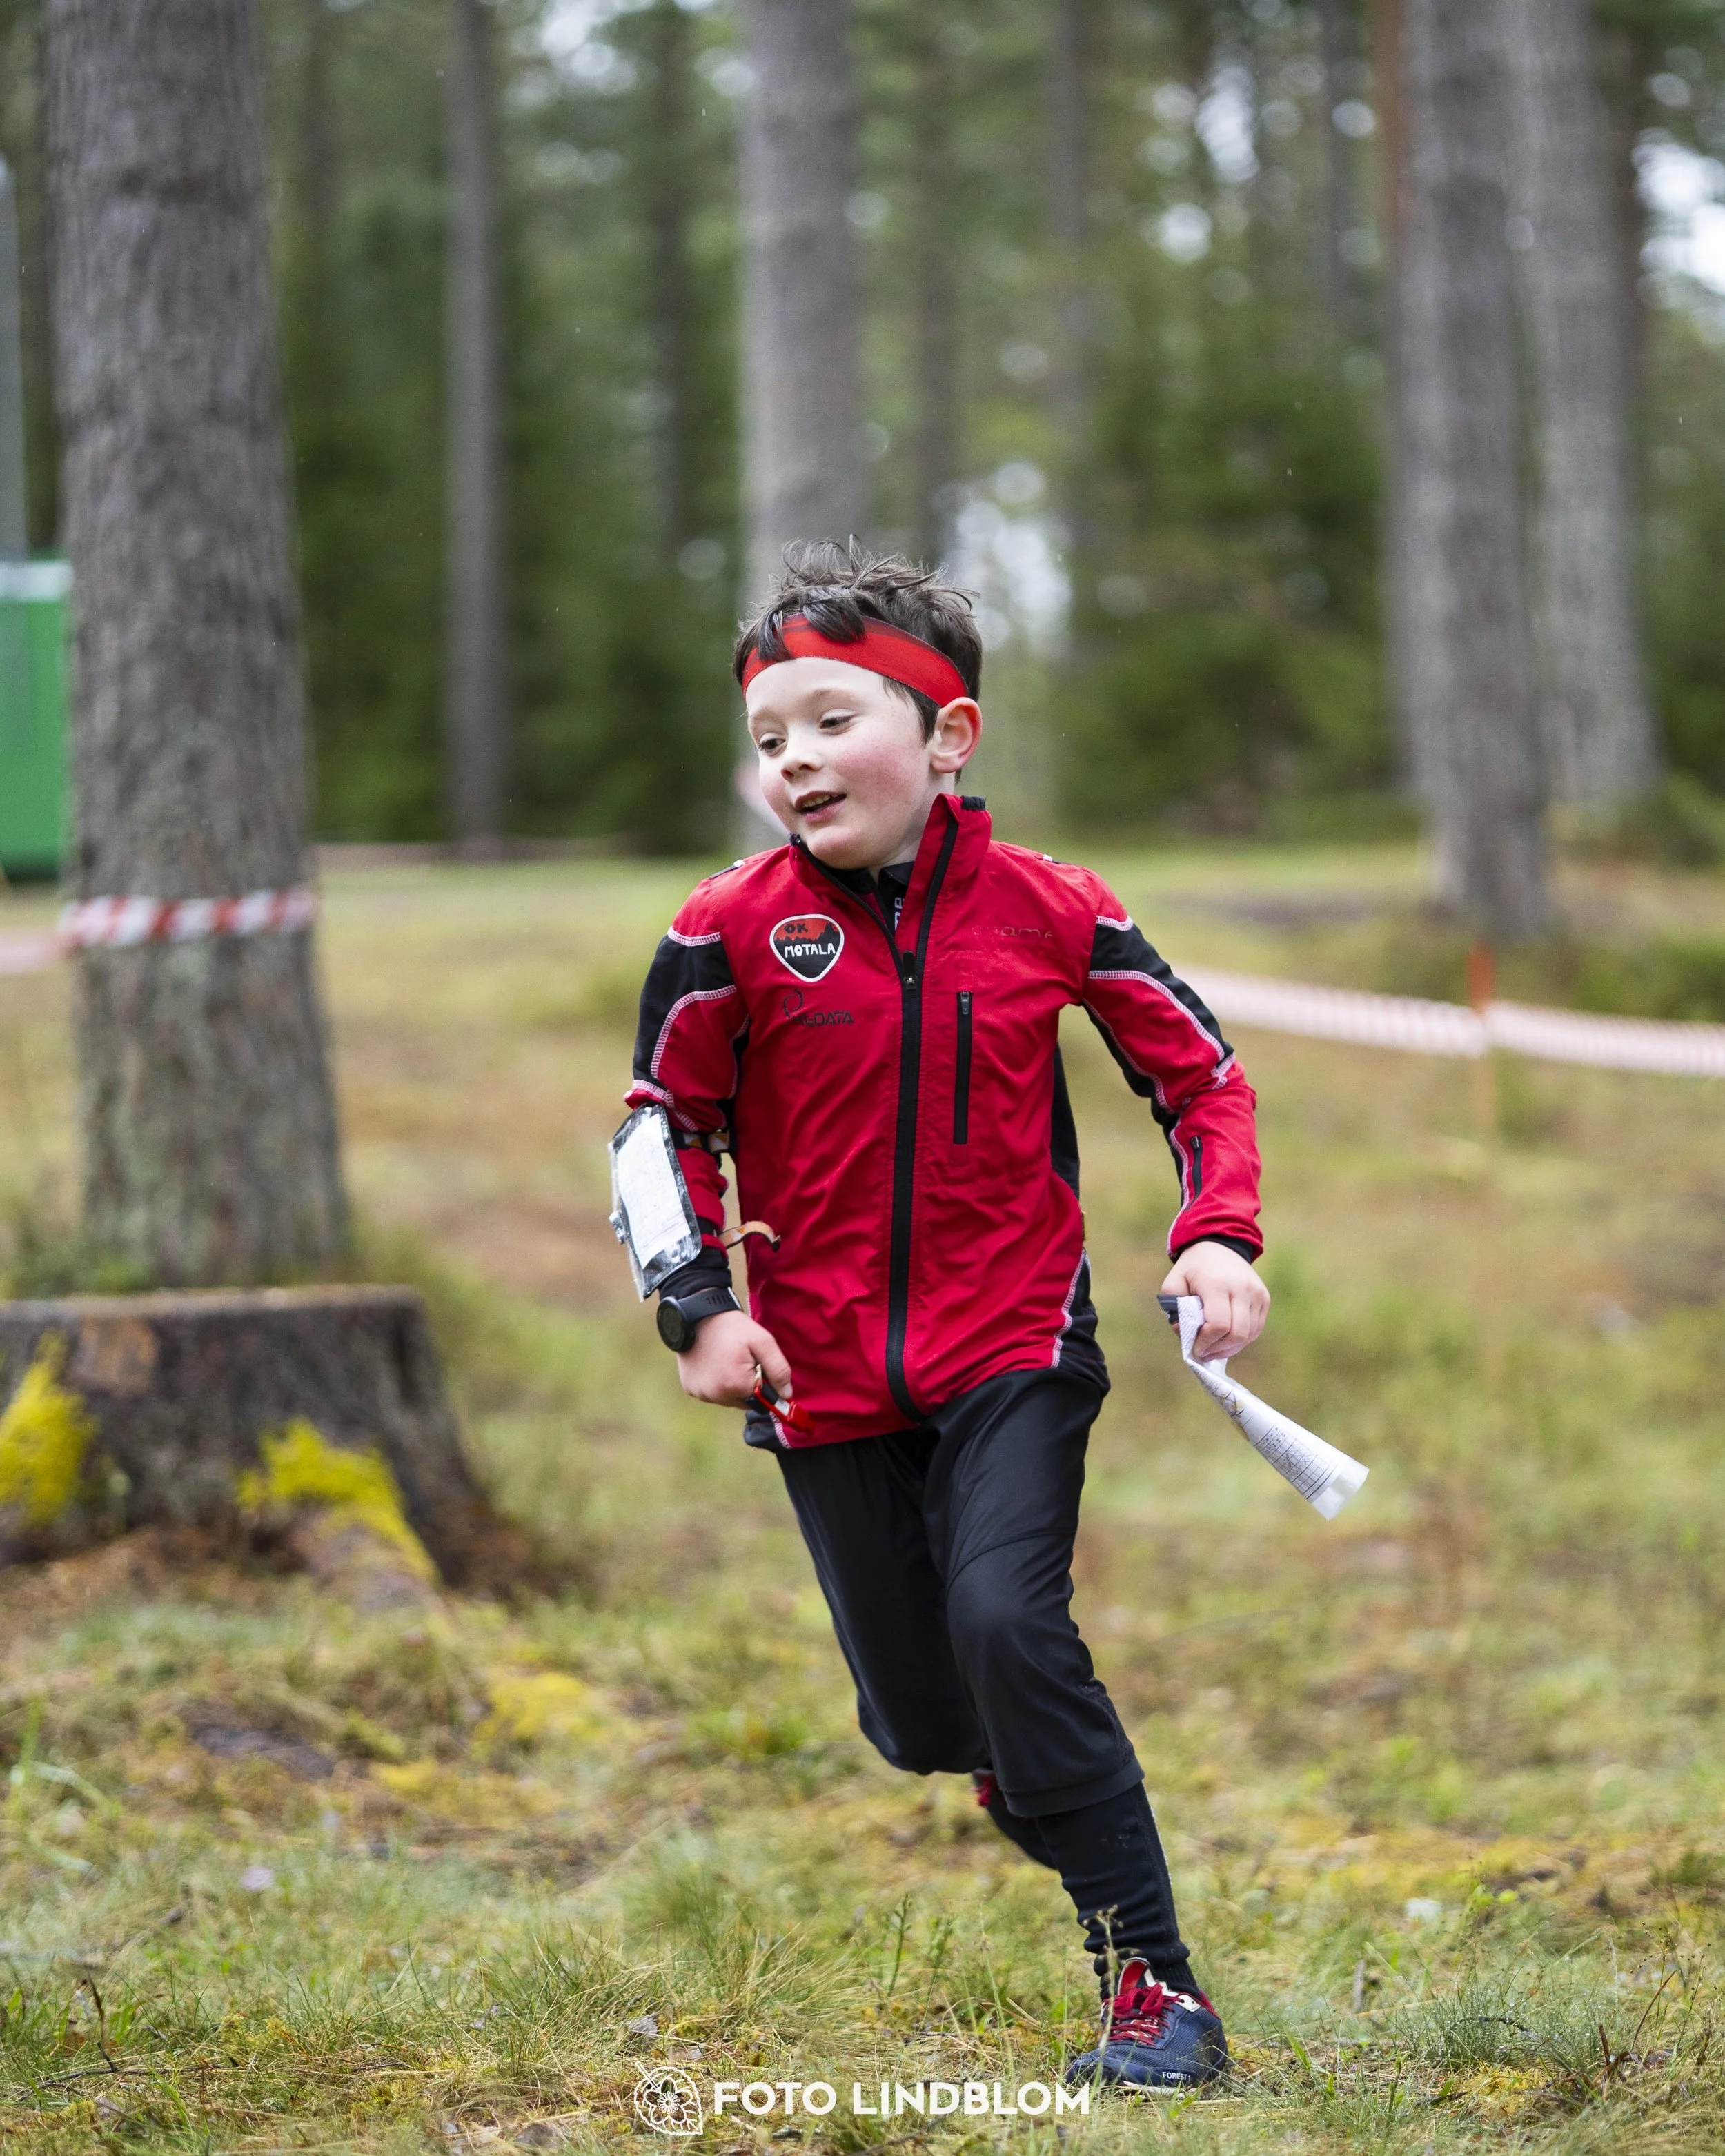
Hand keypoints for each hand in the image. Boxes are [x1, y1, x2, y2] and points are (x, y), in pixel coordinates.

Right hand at [674, 1307, 792, 1407]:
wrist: (697, 1316)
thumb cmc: (732, 1327)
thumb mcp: (762, 1341)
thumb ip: (778, 1369)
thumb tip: (786, 1395)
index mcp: (736, 1385)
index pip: (761, 1399)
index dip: (763, 1383)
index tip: (756, 1365)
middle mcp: (716, 1395)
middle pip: (743, 1401)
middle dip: (746, 1385)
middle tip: (740, 1360)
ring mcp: (701, 1393)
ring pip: (727, 1398)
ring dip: (730, 1386)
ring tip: (726, 1361)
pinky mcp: (690, 1389)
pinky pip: (710, 1393)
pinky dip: (715, 1383)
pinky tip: (713, 1364)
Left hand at [1159, 1241, 1268, 1361]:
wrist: (1220, 1245)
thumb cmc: (1193, 1268)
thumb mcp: (1174, 1283)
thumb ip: (1174, 1310)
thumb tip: (1185, 1334)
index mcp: (1216, 1284)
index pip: (1219, 1324)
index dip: (1206, 1342)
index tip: (1195, 1348)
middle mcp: (1242, 1288)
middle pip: (1237, 1333)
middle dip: (1219, 1349)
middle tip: (1204, 1352)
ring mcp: (1257, 1293)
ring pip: (1249, 1334)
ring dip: (1230, 1348)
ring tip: (1213, 1348)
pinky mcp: (1264, 1297)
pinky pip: (1256, 1329)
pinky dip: (1241, 1339)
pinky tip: (1226, 1339)